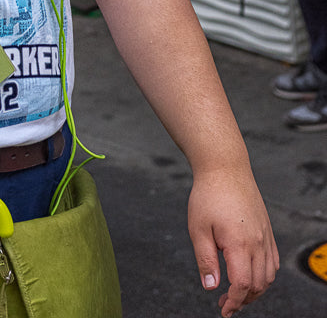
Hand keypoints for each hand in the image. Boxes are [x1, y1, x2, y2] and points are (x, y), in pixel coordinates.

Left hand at [187, 168, 278, 316]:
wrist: (224, 167)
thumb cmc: (208, 195)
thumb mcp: (198, 229)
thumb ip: (206, 261)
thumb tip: (211, 287)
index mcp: (240, 244)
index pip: (243, 285)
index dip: (234, 302)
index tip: (223, 309)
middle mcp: (258, 242)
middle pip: (259, 284)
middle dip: (244, 300)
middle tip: (226, 302)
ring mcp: (265, 235)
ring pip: (269, 275)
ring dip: (256, 289)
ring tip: (238, 291)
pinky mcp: (267, 229)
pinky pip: (273, 260)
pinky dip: (265, 274)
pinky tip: (251, 273)